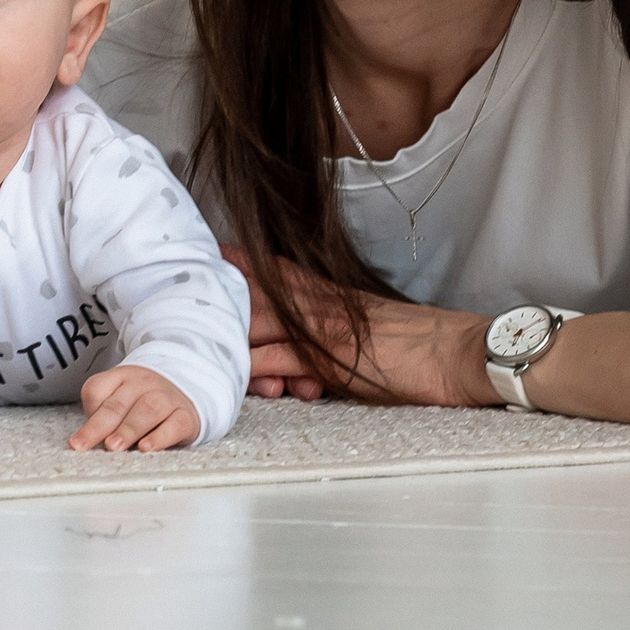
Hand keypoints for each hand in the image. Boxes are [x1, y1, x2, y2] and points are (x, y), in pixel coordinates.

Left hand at [69, 365, 200, 451]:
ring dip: (128, 430)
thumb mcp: (121, 398)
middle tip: (87, 444)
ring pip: (147, 410)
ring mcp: (166, 397)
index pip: (97, 388)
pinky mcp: (185, 416)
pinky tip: (147, 448)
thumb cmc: (143, 400)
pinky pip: (174, 424)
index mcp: (120, 377)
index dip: (87, 411)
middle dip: (99, 426)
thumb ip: (105, 415)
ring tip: (114, 447)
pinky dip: (159, 437)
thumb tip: (89, 442)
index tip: (77, 440)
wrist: (187, 388)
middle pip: (117, 404)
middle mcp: (142, 384)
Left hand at [223, 245, 490, 406]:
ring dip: (227, 339)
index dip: (236, 262)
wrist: (455, 353)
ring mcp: (322, 328)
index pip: (273, 270)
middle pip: (252, 292)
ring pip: (258, 325)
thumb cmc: (415, 346)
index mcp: (327, 292)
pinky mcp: (330, 357)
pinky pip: (280, 359)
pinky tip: (237, 377)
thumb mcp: (365, 328)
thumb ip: (327, 332)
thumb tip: (300, 354)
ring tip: (199, 350)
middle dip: (213, 295)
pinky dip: (255, 369)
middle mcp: (318, 303)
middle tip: (174, 293)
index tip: (204, 253)